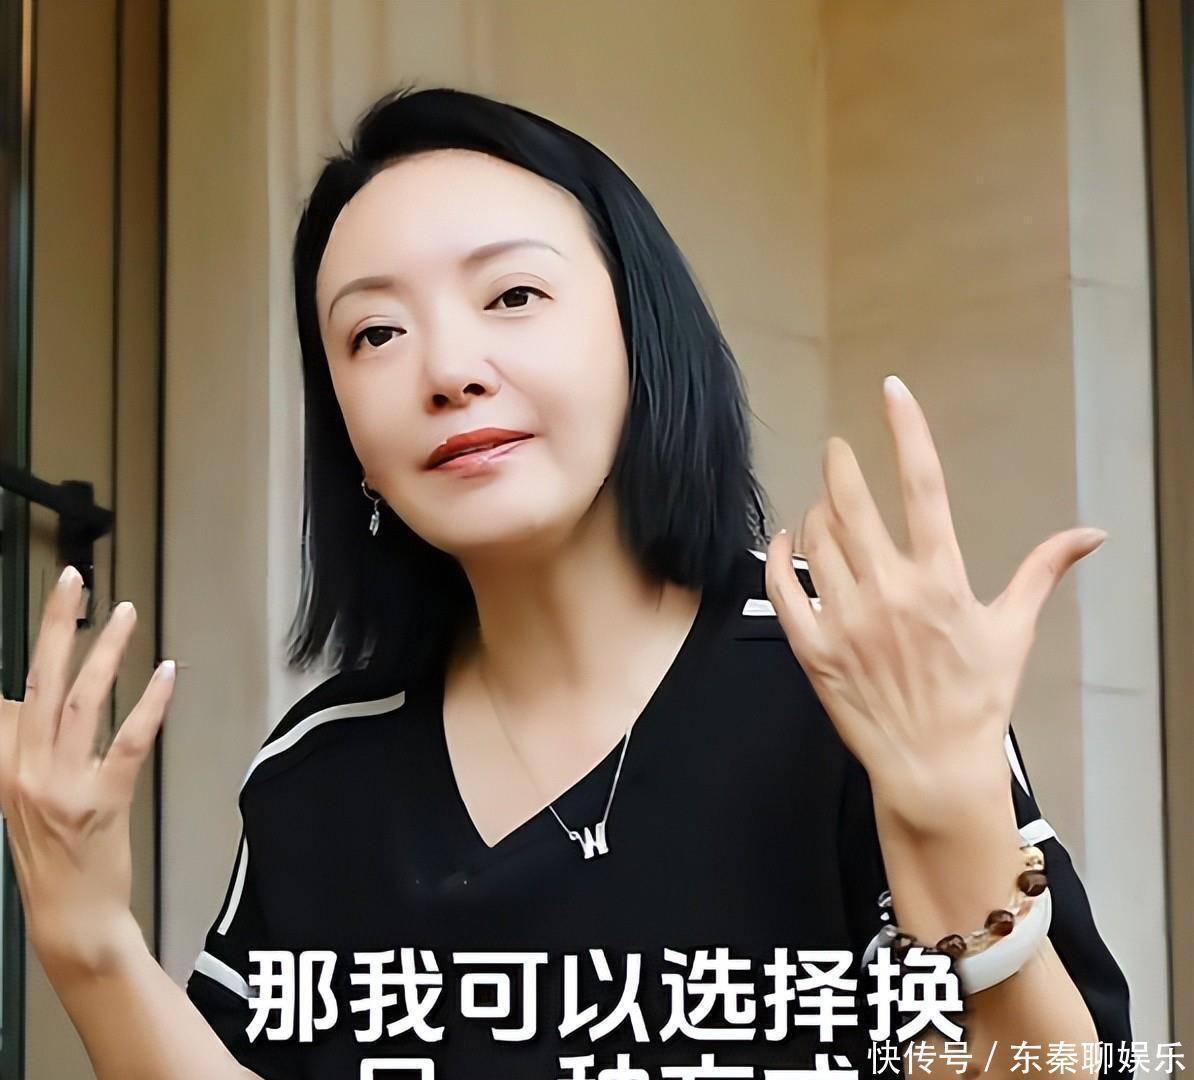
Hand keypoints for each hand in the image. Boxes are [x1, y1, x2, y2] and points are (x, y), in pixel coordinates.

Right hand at [0, 566, 174, 979]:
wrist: (70, 917)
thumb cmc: (50, 853)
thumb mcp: (19, 797)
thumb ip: (21, 747)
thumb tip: (25, 699)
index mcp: (6, 767)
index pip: (10, 696)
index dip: (32, 649)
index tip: (52, 603)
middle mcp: (28, 771)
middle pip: (42, 682)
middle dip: (55, 625)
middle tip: (71, 579)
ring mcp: (65, 786)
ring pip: (84, 702)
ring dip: (106, 652)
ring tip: (123, 612)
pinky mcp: (105, 801)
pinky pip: (129, 741)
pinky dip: (150, 703)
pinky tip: (168, 672)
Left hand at [763, 375, 1107, 832]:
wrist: (933, 766)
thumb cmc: (977, 698)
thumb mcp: (1014, 630)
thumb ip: (1043, 571)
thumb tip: (1091, 533)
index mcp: (941, 579)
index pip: (923, 485)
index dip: (906, 430)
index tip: (891, 391)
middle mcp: (890, 592)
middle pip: (851, 503)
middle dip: (839, 464)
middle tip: (836, 450)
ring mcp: (845, 620)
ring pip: (816, 539)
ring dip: (816, 512)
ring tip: (824, 508)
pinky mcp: (812, 649)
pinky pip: (780, 587)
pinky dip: (777, 555)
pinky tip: (783, 539)